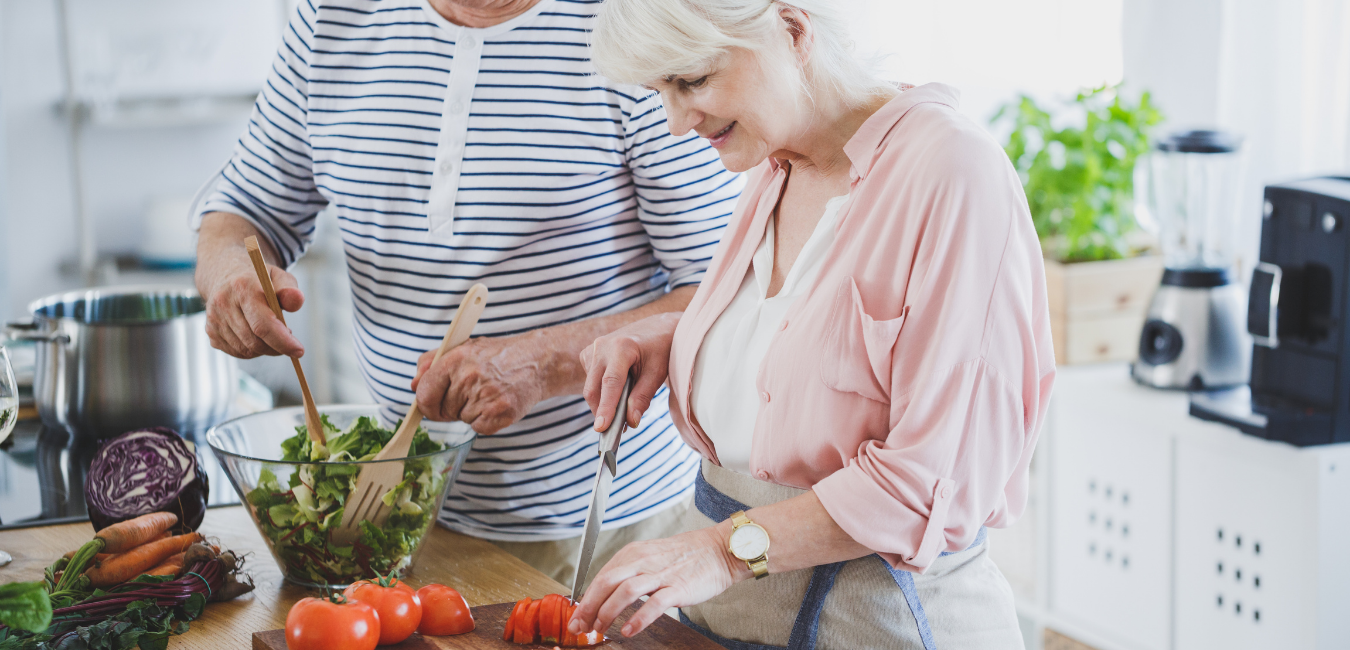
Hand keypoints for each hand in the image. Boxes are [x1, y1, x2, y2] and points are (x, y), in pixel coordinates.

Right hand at [198, 243, 304, 359]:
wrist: (226, 275)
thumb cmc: (259, 279)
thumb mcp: (279, 277)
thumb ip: (289, 290)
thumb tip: (297, 300)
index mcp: (242, 287)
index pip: (263, 324)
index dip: (283, 341)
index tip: (299, 350)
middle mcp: (223, 303)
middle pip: (254, 341)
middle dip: (277, 347)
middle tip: (290, 341)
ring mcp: (214, 319)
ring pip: (246, 350)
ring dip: (265, 349)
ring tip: (273, 334)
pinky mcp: (210, 331)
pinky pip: (237, 352)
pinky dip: (252, 350)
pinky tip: (257, 336)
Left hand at [410, 331, 551, 434]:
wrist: (537, 361)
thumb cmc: (498, 356)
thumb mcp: (463, 348)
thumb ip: (432, 363)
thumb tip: (413, 384)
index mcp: (455, 359)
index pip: (424, 394)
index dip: (426, 403)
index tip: (433, 404)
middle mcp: (469, 377)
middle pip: (442, 411)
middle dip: (452, 406)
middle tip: (472, 392)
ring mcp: (485, 396)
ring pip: (461, 420)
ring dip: (471, 412)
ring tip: (488, 394)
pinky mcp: (500, 413)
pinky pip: (478, 428)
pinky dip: (485, 421)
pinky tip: (496, 404)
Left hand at [568, 523, 748, 637]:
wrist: (718, 549)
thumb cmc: (684, 557)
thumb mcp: (650, 558)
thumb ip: (629, 574)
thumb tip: (605, 597)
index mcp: (633, 554)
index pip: (601, 577)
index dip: (586, 599)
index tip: (577, 617)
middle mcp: (643, 561)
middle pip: (606, 582)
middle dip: (589, 607)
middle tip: (581, 627)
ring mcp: (661, 574)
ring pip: (625, 591)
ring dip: (608, 613)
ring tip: (600, 630)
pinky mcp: (678, 587)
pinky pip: (655, 604)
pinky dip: (638, 618)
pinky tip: (628, 631)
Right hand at [580, 312, 679, 431]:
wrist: (656, 328)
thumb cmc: (660, 350)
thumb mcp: (658, 373)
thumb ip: (643, 397)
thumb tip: (630, 422)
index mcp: (621, 347)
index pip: (610, 383)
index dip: (606, 407)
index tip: (601, 428)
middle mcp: (602, 345)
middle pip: (594, 388)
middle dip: (601, 412)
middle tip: (614, 431)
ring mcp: (592, 348)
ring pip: (591, 387)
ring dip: (603, 402)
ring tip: (623, 405)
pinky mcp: (588, 354)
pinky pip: (590, 381)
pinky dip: (601, 391)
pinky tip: (618, 388)